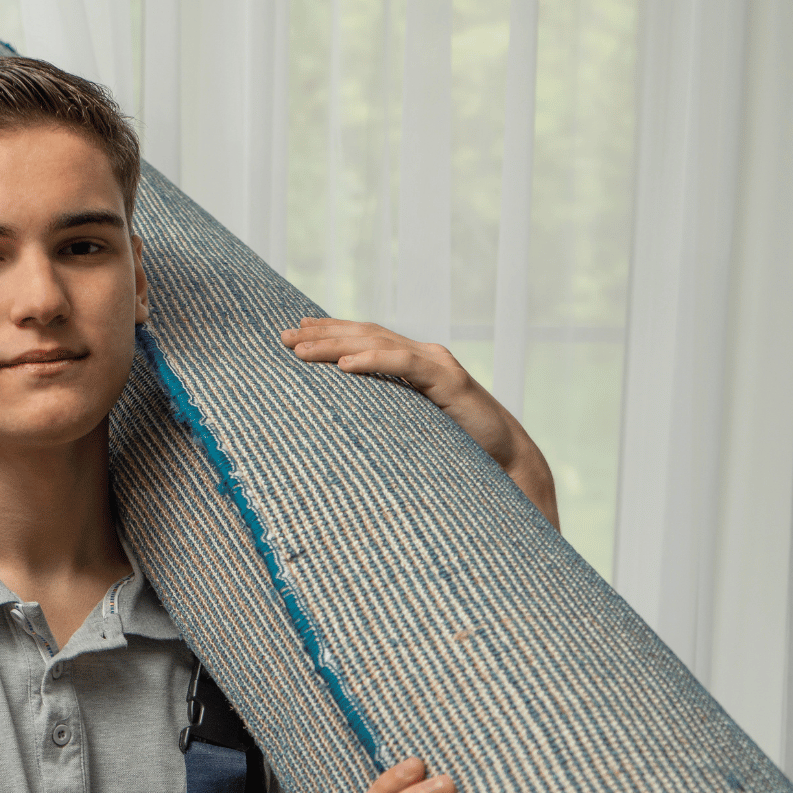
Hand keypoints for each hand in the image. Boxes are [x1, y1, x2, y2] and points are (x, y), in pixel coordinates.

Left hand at [281, 318, 558, 527]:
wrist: (508, 461)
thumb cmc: (459, 450)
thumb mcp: (411, 427)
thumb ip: (385, 414)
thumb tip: (341, 426)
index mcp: (414, 364)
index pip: (365, 339)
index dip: (330, 332)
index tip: (295, 333)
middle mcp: (425, 356)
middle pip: (365, 335)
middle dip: (323, 334)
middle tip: (284, 337)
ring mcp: (438, 365)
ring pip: (379, 344)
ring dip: (336, 345)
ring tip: (301, 350)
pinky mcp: (450, 381)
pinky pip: (405, 365)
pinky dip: (373, 362)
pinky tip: (344, 366)